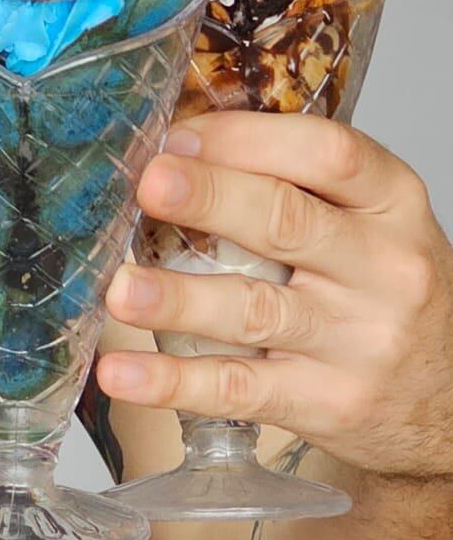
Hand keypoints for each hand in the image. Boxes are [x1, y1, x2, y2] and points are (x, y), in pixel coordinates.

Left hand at [98, 113, 452, 480]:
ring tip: (119, 288)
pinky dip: (174, 382)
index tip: (178, 135)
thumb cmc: (382, 284)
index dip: (247, 138)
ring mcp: (356, 341)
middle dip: (209, 198)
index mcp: (391, 202)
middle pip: (285, 222)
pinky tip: (121, 373)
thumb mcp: (366, 218)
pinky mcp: (326, 403)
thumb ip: (293, 179)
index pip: (326, 154)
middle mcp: (383, 269)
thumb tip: (174, 142)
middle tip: (149, 183)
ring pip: (254, 309)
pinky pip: (239, 388)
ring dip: (178, 298)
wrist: (446, 398)